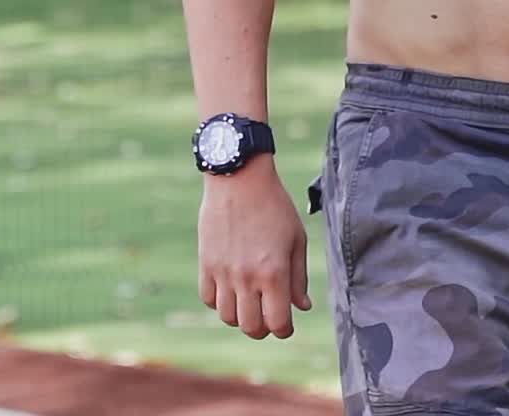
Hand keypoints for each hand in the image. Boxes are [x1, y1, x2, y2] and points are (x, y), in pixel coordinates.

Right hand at [198, 159, 311, 338]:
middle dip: (263, 328)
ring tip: (250, 301)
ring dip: (241, 315)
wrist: (240, 178)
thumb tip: (302, 307)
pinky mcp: (205, 263)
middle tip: (268, 316)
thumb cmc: (275, 206)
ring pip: (228, 317)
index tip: (287, 324)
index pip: (278, 323)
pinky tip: (230, 288)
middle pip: (250, 327)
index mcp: (274, 272)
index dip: (284, 329)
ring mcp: (223, 272)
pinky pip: (208, 299)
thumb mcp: (296, 238)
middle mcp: (247, 277)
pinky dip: (219, 301)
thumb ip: (299, 277)